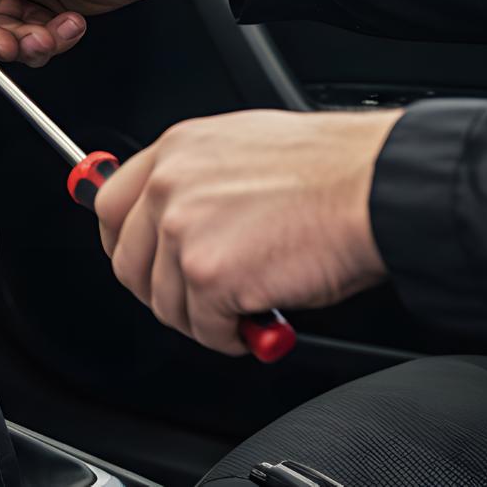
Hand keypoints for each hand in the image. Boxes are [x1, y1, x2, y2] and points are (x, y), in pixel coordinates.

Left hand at [94, 109, 400, 354]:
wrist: (376, 187)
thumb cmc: (333, 170)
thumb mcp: (244, 149)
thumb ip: (200, 180)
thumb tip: (181, 219)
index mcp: (175, 150)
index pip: (111, 207)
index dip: (125, 246)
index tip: (142, 264)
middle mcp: (168, 186)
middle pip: (127, 263)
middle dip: (160, 292)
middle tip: (197, 301)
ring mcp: (183, 231)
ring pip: (164, 302)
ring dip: (201, 318)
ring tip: (241, 310)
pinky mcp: (208, 275)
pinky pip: (202, 328)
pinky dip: (228, 337)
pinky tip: (256, 321)